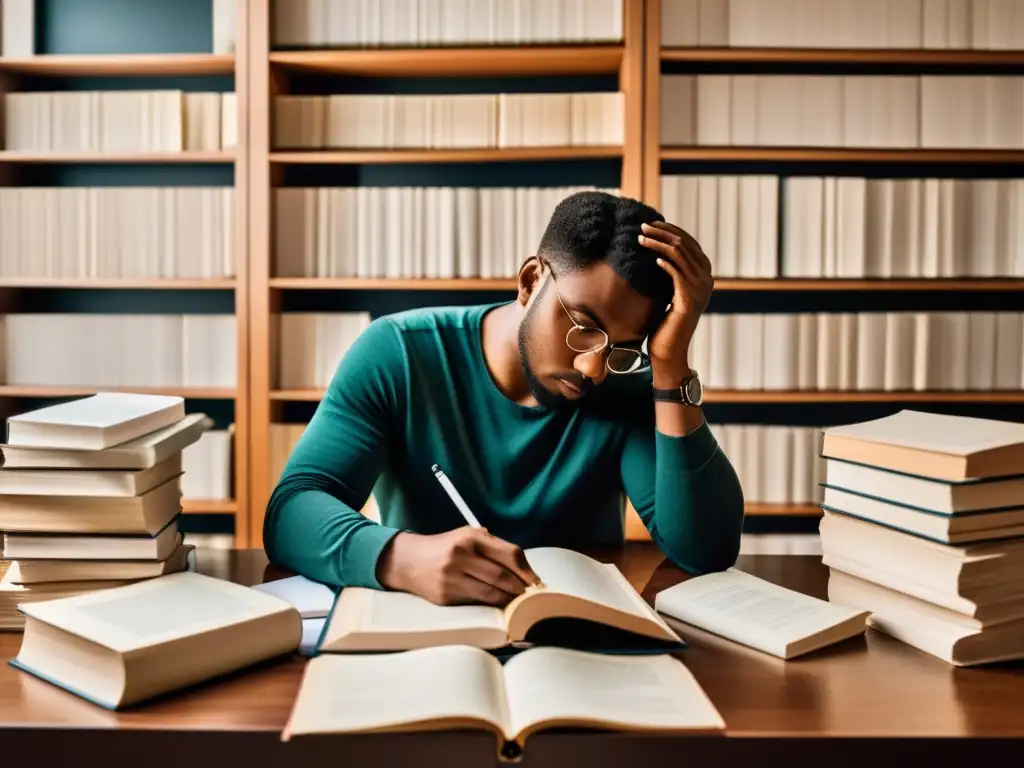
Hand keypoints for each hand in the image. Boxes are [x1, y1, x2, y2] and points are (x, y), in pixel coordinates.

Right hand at [375, 527, 541, 606]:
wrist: (409, 561)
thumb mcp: (468, 536)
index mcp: (471, 537)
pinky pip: (476, 602)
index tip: (537, 582)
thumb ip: (494, 547)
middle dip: (521, 589)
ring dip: (508, 600)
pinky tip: (497, 604)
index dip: (527, 571)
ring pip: (491, 594)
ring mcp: (452, 577)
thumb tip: (525, 571)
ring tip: (517, 602)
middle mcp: (462, 555)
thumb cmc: (447, 548)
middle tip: (530, 596)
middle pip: (503, 577)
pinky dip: (490, 605)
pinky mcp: (446, 596)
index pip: (510, 554)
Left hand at [638, 221, 713, 387]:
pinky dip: (665, 263)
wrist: (668, 352)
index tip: (651, 224)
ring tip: (641, 238)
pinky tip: (652, 258)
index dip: (671, 230)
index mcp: (704, 275)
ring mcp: (700, 290)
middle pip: (685, 245)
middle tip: (642, 226)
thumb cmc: (664, 324)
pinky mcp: (689, 300)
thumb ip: (671, 274)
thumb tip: (658, 252)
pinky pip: (678, 274)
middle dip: (663, 232)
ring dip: (659, 243)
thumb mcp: (669, 293)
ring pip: (680, 255)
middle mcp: (707, 280)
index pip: (690, 243)